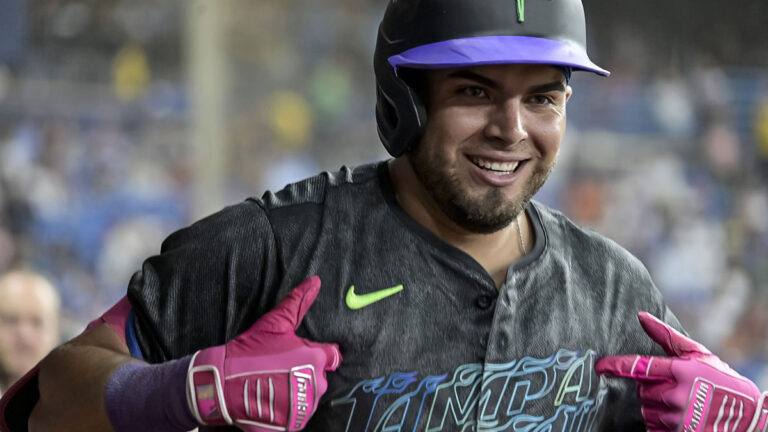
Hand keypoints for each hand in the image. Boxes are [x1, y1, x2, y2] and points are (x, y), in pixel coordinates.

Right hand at [186, 276, 341, 431]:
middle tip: (278, 368)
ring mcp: (304, 408)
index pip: (331, 356)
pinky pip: (297, 415)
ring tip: (272, 384)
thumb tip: (316, 281)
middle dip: (303, 372)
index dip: (314, 353)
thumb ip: (298, 302)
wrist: (222, 384)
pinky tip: (271, 400)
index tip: (299, 355)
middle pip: (318, 377)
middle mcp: (316, 384)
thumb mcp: (274, 324)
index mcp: (316, 359)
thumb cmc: (249, 351)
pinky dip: (287, 410)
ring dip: (295, 392)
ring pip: (308, 396)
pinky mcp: (293, 425)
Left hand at [595, 311, 767, 431]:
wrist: (747, 415)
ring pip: (646, 410)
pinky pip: (653, 427)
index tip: (600, 366)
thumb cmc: (720, 378)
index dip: (616, 366)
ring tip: (678, 402)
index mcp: (681, 372)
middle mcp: (677, 395)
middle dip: (650, 387)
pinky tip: (678, 417)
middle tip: (671, 386)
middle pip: (641, 390)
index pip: (640, 367)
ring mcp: (678, 419)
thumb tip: (641, 316)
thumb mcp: (697, 353)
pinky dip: (659, 422)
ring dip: (654, 405)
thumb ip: (666, 336)